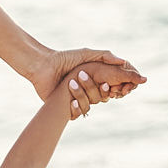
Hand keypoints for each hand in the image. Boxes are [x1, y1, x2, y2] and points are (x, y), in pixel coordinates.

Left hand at [27, 48, 147, 118]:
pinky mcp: (69, 107)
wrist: (42, 67)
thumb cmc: (64, 58)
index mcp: (97, 77)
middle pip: (107, 96)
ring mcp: (80, 98)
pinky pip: (79, 113)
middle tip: (103, 86)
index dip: (122, 86)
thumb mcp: (86, 54)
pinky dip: (76, 108)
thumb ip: (105, 56)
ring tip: (73, 82)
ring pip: (93, 103)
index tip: (125, 86)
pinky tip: (70, 100)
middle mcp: (90, 88)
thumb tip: (124, 62)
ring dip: (84, 94)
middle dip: (105, 91)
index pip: (116, 84)